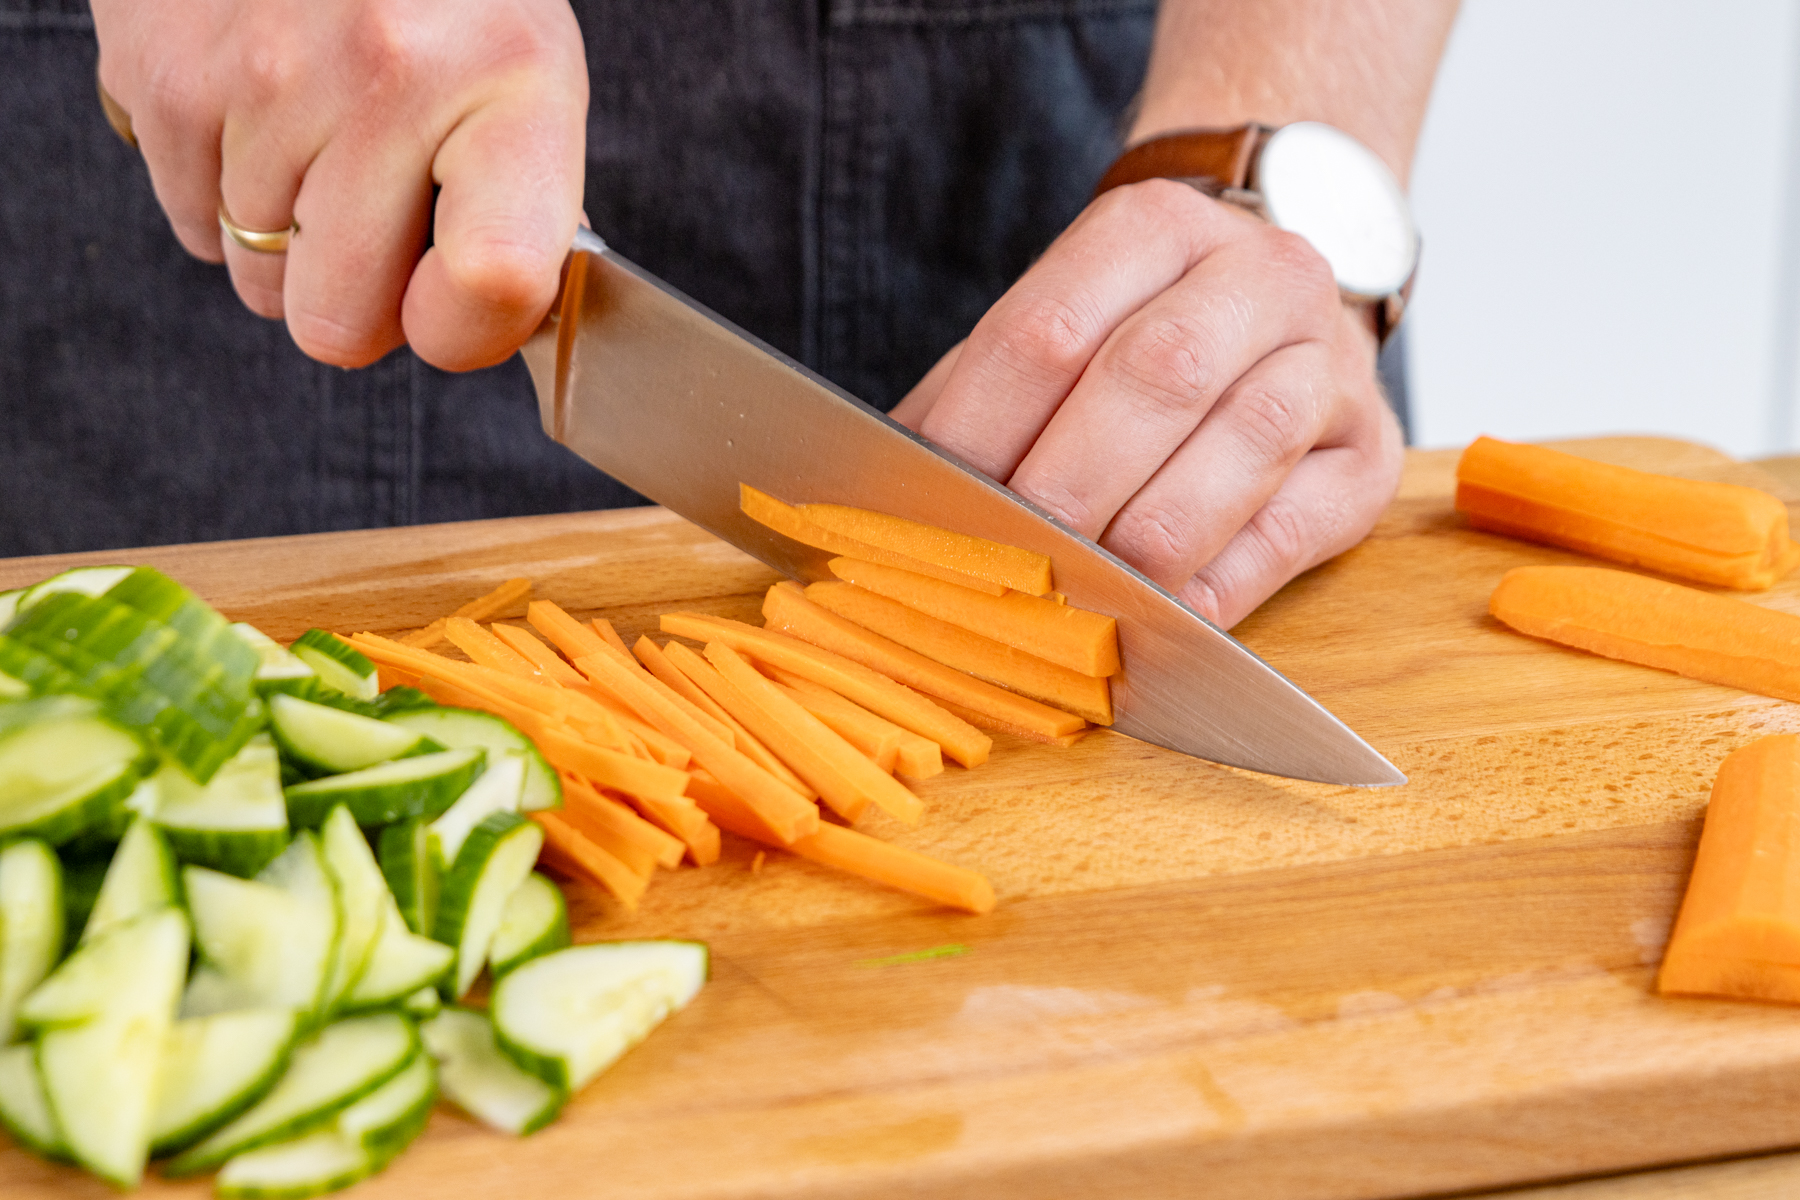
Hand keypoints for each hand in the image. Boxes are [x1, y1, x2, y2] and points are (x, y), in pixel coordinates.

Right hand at [91, 0, 587, 370]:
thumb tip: (463, 330)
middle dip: (357, 298)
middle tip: (380, 215)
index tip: (454, 303)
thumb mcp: (528, 87)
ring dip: (290, 238)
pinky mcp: (166, 72)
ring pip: (258, 281)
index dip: (463, 332)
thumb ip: (515, 218)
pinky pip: (194, 225)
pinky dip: (227, 194)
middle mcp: (388, 74)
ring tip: (325, 138)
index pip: (492, 284)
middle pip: (340, 322)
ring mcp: (266, 74)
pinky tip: (266, 117)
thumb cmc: (446, 5)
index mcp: (511, 83)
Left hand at [890, 180, 1403, 628]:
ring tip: (1079, 597)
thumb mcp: (1049, 334)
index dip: (982, 433)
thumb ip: (975, 403)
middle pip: (1156, 375)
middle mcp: (1262, 274)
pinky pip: (1293, 527)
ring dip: (1150, 537)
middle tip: (1010, 563)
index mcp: (1153, 228)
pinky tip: (1159, 617)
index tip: (931, 509)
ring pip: (1244, 442)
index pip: (1046, 332)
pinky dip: (1217, 583)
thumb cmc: (1127, 342)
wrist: (1266, 314)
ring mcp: (1330, 361)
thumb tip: (882, 503)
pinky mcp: (1370, 455)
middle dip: (1069, 487)